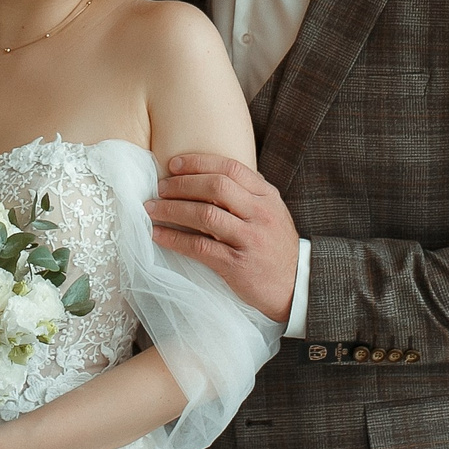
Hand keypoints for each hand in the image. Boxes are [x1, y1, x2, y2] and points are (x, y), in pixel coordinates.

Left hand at [147, 152, 298, 321]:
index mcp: (267, 196)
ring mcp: (250, 239)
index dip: (198, 163)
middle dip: (181, 185)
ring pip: (205, 216)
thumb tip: (210, 173)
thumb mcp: (272, 212)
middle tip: (159, 188)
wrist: (297, 285)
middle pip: (216, 187)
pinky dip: (175, 239)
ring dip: (172, 210)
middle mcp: (260, 214)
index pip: (230, 168)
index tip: (173, 165)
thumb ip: (248, 193)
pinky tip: (159, 235)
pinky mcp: (238, 265)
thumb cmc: (276, 246)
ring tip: (151, 209)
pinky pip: (200, 248)